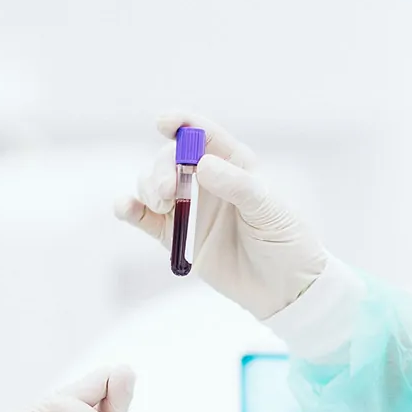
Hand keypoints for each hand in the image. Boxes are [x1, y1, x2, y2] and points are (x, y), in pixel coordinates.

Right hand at [115, 112, 329, 319]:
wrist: (284, 289)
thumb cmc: (286, 240)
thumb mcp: (269, 209)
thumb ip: (237, 185)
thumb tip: (201, 164)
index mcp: (234, 163)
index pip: (203, 134)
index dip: (181, 123)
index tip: (163, 123)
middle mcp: (206, 180)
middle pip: (170, 159)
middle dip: (162, 168)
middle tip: (167, 192)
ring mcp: (188, 207)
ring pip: (152, 184)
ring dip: (147, 188)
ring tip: (161, 206)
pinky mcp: (174, 236)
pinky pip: (143, 217)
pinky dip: (129, 209)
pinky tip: (124, 207)